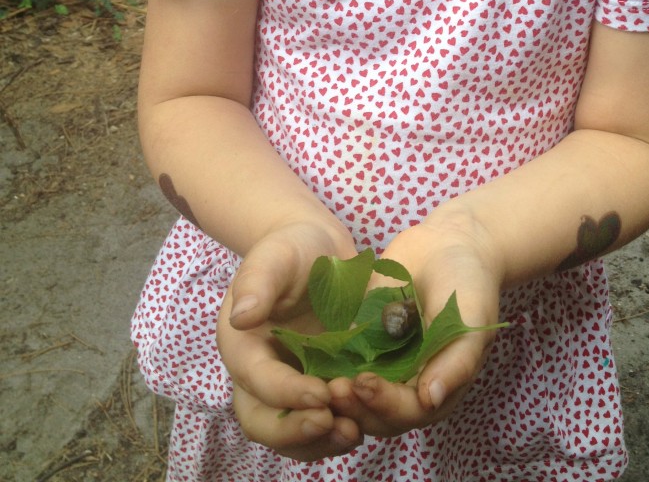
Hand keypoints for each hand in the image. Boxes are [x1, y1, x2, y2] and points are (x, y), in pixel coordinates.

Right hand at [217, 220, 360, 459]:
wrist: (319, 250)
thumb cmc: (292, 249)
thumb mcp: (275, 255)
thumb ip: (257, 281)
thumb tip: (241, 316)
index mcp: (243, 346)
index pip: (257, 382)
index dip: (287, 394)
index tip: (322, 394)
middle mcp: (259, 374)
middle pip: (263, 423)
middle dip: (295, 432)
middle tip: (333, 424)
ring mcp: (288, 386)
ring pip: (290, 435)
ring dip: (319, 442)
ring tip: (354, 433)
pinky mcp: (316, 388)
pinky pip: (319, 424)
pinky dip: (336, 432)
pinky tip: (365, 424)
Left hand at [328, 210, 503, 437]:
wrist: (448, 242)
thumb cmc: (469, 282)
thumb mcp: (470, 319)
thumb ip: (455, 361)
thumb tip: (430, 399)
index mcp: (437, 385)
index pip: (408, 410)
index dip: (385, 403)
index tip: (364, 382)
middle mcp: (408, 381)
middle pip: (377, 411)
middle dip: (356, 405)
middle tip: (334, 388)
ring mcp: (383, 362)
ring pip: (356, 393)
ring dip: (339, 393)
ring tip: (320, 379)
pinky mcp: (362, 339)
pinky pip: (343, 360)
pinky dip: (328, 365)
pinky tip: (312, 356)